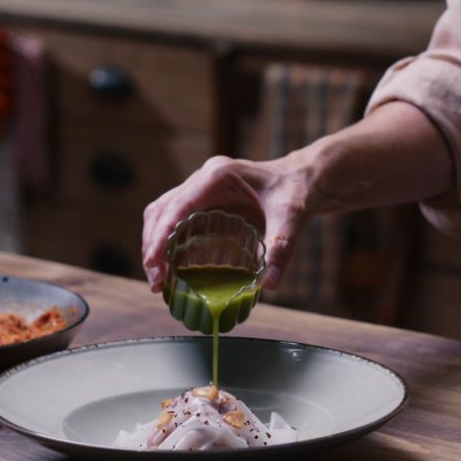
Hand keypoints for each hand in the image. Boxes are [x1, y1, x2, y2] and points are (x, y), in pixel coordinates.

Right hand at [142, 152, 317, 292]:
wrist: (307, 178)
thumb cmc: (298, 190)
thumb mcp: (292, 216)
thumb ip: (281, 247)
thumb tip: (270, 284)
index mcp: (218, 176)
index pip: (177, 206)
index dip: (161, 236)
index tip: (154, 265)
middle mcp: (204, 179)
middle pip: (162, 210)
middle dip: (153, 245)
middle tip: (156, 281)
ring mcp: (202, 189)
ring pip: (164, 213)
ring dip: (156, 244)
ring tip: (159, 279)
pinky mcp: (206, 201)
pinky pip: (178, 219)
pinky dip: (169, 242)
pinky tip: (172, 267)